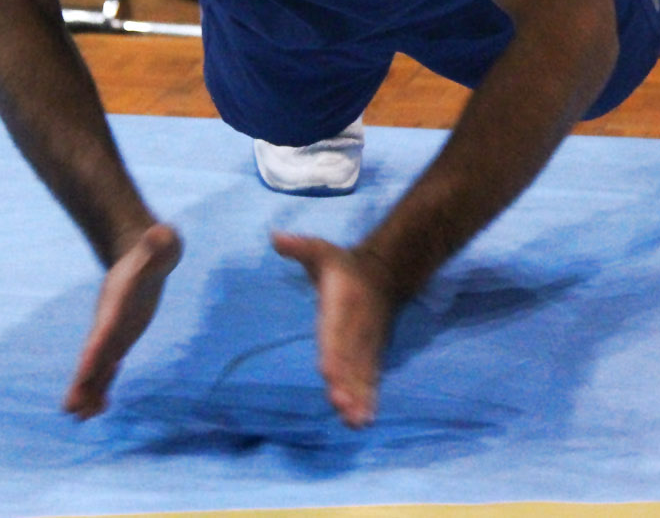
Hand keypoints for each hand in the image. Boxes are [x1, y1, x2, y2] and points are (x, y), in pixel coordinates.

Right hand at [64, 222, 181, 418]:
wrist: (142, 249)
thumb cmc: (156, 244)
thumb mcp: (162, 241)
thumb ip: (159, 241)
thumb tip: (160, 234)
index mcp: (117, 303)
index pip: (104, 331)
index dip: (95, 352)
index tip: (84, 373)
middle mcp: (110, 321)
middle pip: (93, 355)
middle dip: (82, 381)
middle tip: (69, 409)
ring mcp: (114, 330)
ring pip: (98, 365)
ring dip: (90, 390)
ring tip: (80, 417)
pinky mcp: (122, 336)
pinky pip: (110, 365)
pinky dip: (103, 385)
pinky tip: (99, 408)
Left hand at [271, 232, 396, 427]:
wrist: (385, 274)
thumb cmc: (343, 266)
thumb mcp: (321, 250)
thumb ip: (299, 247)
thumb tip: (274, 237)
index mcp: (342, 305)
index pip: (335, 332)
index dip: (333, 353)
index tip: (327, 373)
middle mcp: (356, 329)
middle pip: (350, 360)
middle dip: (345, 385)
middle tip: (339, 407)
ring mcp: (366, 344)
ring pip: (362, 375)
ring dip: (358, 399)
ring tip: (354, 422)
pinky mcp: (372, 355)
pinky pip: (371, 379)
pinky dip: (368, 399)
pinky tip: (363, 421)